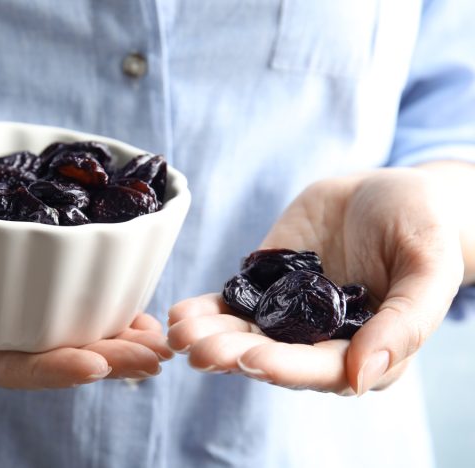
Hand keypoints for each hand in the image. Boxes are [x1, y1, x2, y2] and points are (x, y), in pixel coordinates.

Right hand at [0, 200, 171, 388]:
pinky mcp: (29, 294)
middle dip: (106, 360)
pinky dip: (107, 313)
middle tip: (154, 354)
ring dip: (118, 341)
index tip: (96, 363)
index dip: (50, 369)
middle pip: (51, 358)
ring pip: (69, 338)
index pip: (4, 366)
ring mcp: (12, 318)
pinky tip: (139, 312)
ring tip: (159, 339)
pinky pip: (71, 311)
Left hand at [168, 168, 462, 395]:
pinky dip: (207, 310)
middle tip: (198, 351)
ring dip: (211, 337)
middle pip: (274, 356)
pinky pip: (233, 303)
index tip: (253, 360)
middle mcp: (321, 339)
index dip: (287, 367)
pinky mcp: (267, 285)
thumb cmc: (422, 227)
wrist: (387, 192)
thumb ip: (405, 323)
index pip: (323, 369)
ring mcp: (289, 312)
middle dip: (234, 354)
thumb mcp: (429, 268)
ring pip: (245, 334)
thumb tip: (363, 378)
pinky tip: (181, 313)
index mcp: (366, 348)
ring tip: (179, 332)